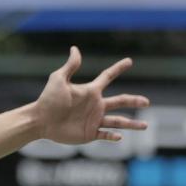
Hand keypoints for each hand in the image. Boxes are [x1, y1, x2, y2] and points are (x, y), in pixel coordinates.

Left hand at [33, 46, 148, 143]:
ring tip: (145, 126)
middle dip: (134, 101)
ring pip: (118, 121)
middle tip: (146, 101)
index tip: (129, 61)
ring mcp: (93, 120)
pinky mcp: (89, 133)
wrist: (40, 120)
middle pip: (120, 101)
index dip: (118, 68)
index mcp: (90, 91)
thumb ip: (70, 66)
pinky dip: (113, 136)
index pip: (107, 77)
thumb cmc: (48, 99)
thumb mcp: (58, 80)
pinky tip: (120, 136)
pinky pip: (105, 135)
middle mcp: (95, 105)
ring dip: (131, 124)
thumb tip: (75, 48)